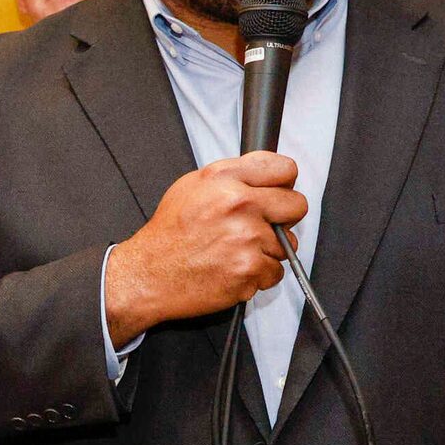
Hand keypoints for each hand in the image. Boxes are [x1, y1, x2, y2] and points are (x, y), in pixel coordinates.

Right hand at [103, 153, 306, 342]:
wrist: (148, 275)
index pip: (284, 169)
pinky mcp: (250, 269)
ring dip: (267, 251)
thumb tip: (265, 177)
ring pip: (287, 244)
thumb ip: (231, 177)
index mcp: (225, 179)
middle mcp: (239, 204)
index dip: (282, 184)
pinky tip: (233, 269)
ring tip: (236, 252)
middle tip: (261, 227)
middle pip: (296, 205)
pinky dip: (258, 275)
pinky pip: (275, 272)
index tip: (276, 194)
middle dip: (283, 218)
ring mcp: (247, 238)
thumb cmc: (168, 235)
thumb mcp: (191, 187)